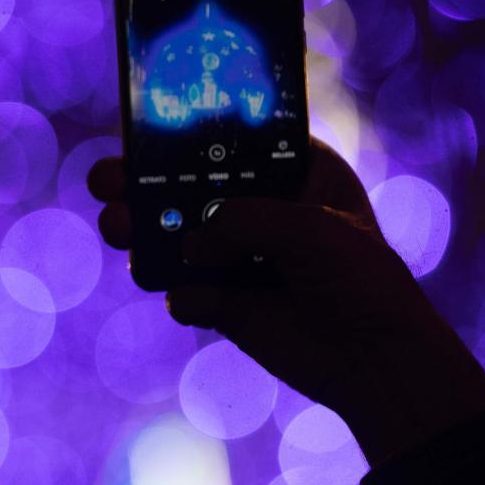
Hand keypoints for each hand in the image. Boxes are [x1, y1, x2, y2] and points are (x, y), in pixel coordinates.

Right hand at [87, 139, 484, 463]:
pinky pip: (184, 291)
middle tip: (108, 179)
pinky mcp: (224, 302)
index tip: (142, 124)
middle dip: (140, 181)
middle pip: (183, 184)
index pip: (227, 137)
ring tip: (117, 227)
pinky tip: (198, 302)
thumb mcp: (310, 229)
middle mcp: (257, 207)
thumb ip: (244, 221)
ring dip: (139, 230)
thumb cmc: (361, 279)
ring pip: (172, 236)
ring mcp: (237, 255)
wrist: (377, 361)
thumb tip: (189, 244)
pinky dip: (181, 294)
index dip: (183, 128)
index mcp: (290, 169)